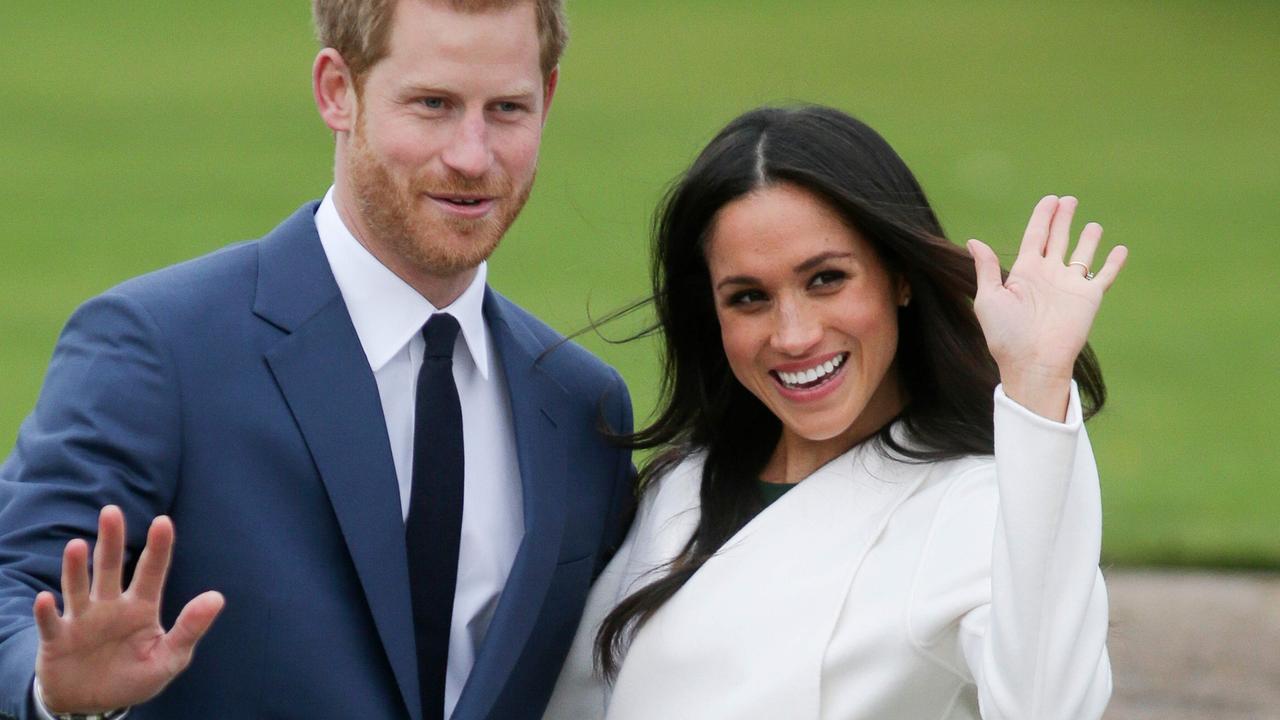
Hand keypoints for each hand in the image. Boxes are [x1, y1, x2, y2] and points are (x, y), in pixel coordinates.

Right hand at [32, 506, 223, 713]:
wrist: (94, 704)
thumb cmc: (135, 676)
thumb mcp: (169, 658)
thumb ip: (190, 628)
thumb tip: (217, 597)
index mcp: (141, 607)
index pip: (152, 572)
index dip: (158, 548)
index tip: (163, 521)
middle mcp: (110, 606)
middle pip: (110, 568)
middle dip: (111, 540)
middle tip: (111, 511)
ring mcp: (82, 620)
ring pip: (78, 588)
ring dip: (76, 568)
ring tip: (76, 545)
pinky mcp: (57, 640)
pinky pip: (50, 624)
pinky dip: (46, 613)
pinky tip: (45, 599)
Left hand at [968, 195, 1126, 420]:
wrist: (1032, 361)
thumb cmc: (1006, 334)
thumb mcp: (989, 298)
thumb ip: (987, 269)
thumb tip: (974, 241)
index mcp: (1024, 272)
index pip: (1034, 236)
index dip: (1042, 217)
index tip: (1049, 200)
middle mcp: (1048, 275)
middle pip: (1057, 238)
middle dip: (1063, 219)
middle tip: (1068, 199)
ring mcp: (1070, 285)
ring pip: (1082, 254)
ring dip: (1088, 238)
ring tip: (1093, 224)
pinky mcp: (1089, 297)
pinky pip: (1104, 275)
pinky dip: (1113, 262)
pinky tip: (1120, 249)